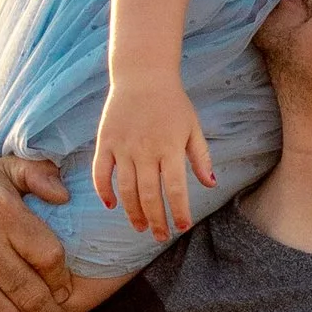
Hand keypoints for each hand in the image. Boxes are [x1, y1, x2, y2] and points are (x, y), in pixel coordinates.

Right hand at [91, 70, 215, 241]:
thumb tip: (210, 184)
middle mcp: (145, 150)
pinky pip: (100, 173)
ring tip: (141, 227)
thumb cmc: (172, 103)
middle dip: (156, 220)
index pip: (175, 188)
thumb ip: (201, 156)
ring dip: (133, 213)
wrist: (142, 75)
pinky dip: (104, 191)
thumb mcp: (192, 127)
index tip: (182, 227)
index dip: (179, 211)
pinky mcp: (105, 142)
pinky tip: (112, 205)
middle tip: (161, 236)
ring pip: (126, 190)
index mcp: (170, 147)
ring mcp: (123, 147)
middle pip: (149, 195)